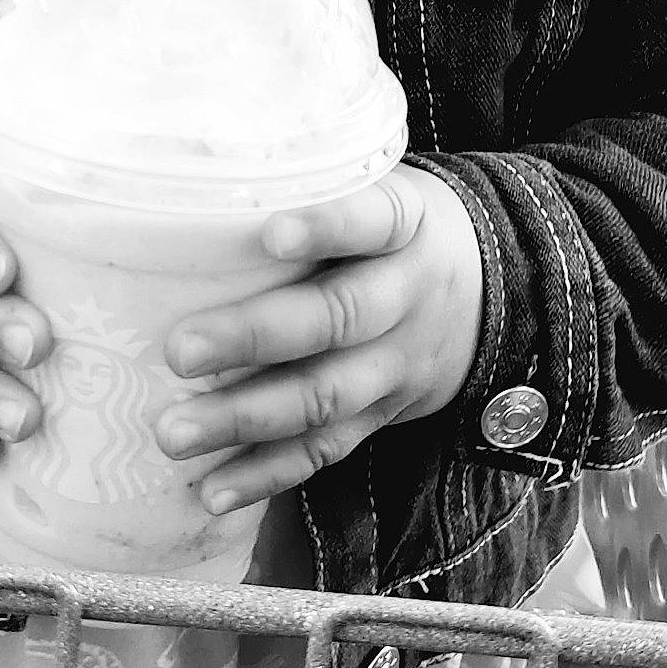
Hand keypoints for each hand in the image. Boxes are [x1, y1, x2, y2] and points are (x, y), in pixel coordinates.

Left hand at [153, 165, 482, 512]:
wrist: (493, 289)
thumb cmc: (395, 226)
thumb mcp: (382, 185)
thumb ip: (316, 186)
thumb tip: (192, 179)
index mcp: (405, 223)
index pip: (371, 219)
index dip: (325, 226)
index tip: (271, 233)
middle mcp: (406, 294)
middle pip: (337, 318)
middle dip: (255, 337)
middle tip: (179, 350)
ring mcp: (397, 364)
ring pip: (325, 395)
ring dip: (246, 418)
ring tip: (173, 432)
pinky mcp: (384, 414)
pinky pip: (327, 449)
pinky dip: (268, 473)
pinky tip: (211, 489)